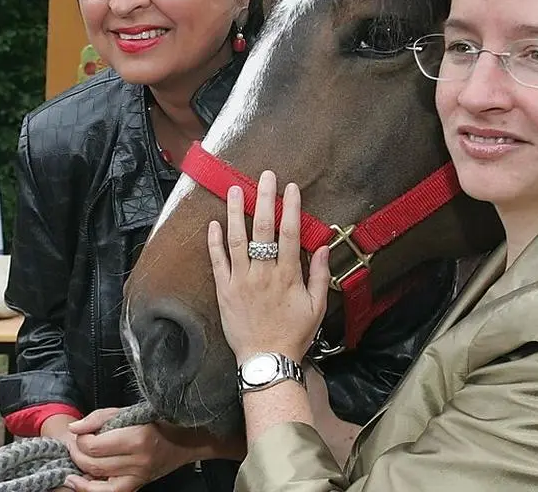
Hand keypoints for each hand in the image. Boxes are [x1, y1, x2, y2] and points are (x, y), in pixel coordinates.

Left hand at [61, 408, 224, 491]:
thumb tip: (74, 429)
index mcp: (137, 438)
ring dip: (81, 470)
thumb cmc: (158, 420)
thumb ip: (99, 418)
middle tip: (77, 444)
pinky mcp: (138, 485)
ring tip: (76, 461)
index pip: (94, 445)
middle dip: (78, 453)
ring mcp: (138, 476)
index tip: (82, 431)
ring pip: (97, 480)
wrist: (187, 439)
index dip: (81, 438)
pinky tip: (77, 481)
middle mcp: (138, 461)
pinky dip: (89, 488)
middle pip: (93, 463)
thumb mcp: (129, 411)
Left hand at [207, 170, 329, 361]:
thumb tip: (323, 246)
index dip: (290, 208)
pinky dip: (214, 242)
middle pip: (263, 229)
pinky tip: (214, 223)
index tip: (291, 187)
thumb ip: (319, 274)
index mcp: (287, 275)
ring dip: (235, 212)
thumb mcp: (317, 306)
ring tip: (234, 190)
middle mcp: (263, 273)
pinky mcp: (224, 290)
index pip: (290, 233)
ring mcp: (241, 281)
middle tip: (265, 177)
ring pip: (237, 240)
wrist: (266, 360)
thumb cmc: (294, 334)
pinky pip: (217, 262)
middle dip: (264, 199)